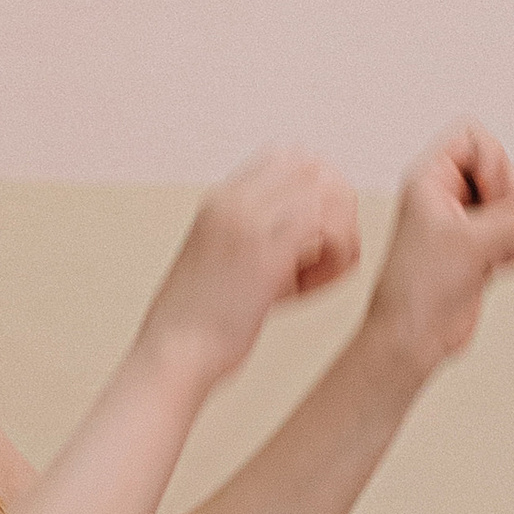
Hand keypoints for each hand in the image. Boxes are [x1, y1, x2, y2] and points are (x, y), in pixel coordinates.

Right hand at [146, 143, 362, 387]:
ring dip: (339, 236)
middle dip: (337, 208)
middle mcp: (233, 201)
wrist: (173, 356)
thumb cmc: (198, 325)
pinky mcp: (265, 252)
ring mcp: (248, 221)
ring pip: (328, 196)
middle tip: (328, 252)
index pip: (289, 158)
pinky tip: (313, 287)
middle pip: (316, 169)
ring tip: (318, 275)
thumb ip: (259, 236)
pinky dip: (336, 257)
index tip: (315, 233)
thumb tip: (312, 234)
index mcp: (220, 200)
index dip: (316, 190)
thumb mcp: (222, 262)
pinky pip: (329, 229)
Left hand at [367, 118, 513, 380]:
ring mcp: (463, 222)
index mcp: (429, 180)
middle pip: (502, 169)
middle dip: (510, 202)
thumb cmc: (417, 289)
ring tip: (494, 254)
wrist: (412, 339)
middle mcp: (445, 196)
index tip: (487, 198)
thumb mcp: (475, 244)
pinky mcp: (479, 247)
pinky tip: (495, 269)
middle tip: (494, 230)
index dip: (493, 163)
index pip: (474, 137)